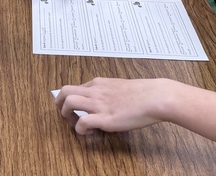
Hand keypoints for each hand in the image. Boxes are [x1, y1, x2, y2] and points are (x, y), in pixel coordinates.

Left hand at [55, 78, 172, 133]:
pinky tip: (90, 132)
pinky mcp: (105, 119)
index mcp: (98, 83)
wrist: (156, 97)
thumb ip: (108, 92)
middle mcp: (95, 91)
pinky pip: (82, 123)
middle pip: (64, 92)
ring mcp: (99, 104)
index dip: (70, 99)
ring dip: (66, 116)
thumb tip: (103, 102)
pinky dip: (81, 130)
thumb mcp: (120, 87)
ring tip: (76, 124)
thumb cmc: (143, 93)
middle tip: (67, 116)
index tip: (76, 109)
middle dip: (59, 105)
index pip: (74, 87)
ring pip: (68, 103)